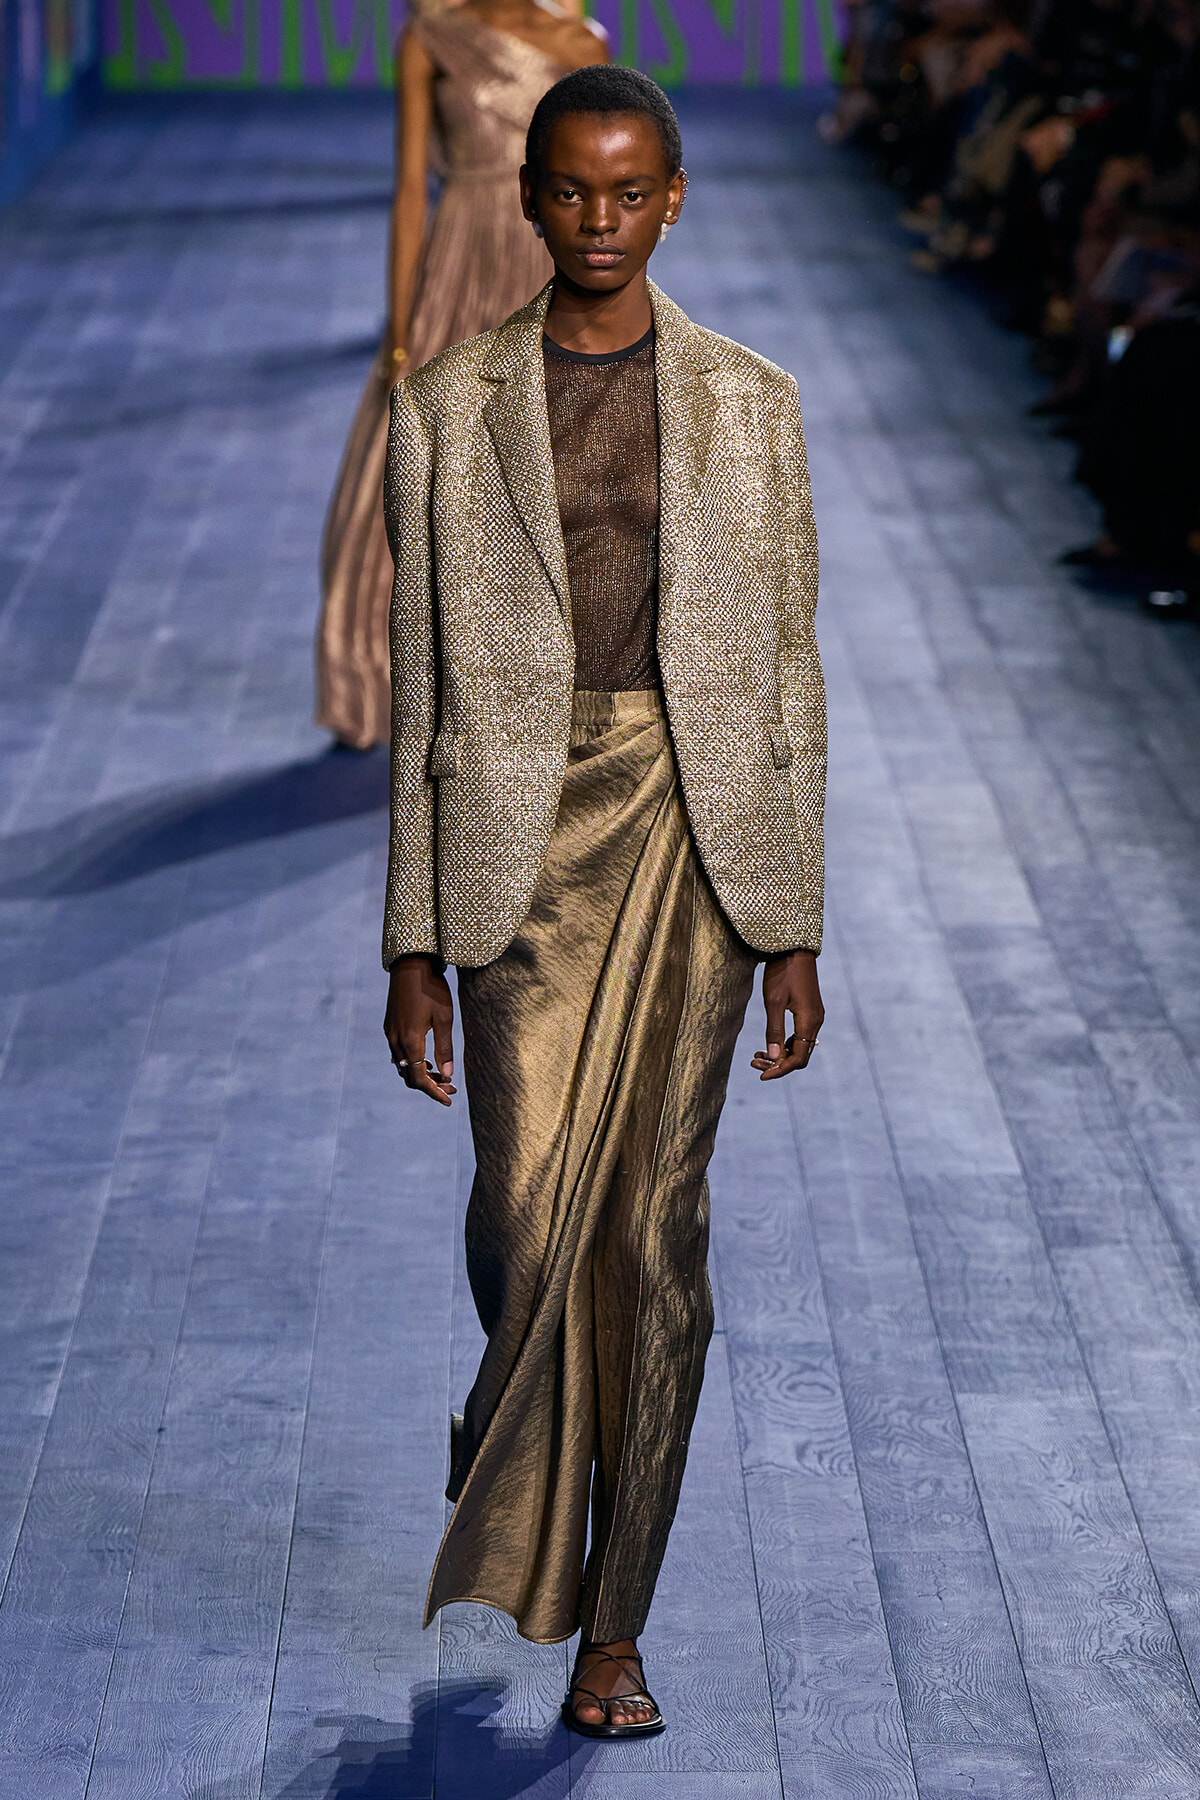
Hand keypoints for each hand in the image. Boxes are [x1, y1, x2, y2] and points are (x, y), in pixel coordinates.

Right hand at [384, 955, 455, 1105]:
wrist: (411, 965)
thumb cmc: (432, 989)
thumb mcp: (444, 1018)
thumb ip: (445, 1048)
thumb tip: (448, 1075)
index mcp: (411, 1041)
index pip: (419, 1079)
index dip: (434, 1092)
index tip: (449, 1100)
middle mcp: (396, 1041)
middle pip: (409, 1076)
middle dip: (430, 1086)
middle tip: (451, 1087)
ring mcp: (390, 1033)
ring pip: (403, 1066)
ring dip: (421, 1075)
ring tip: (442, 1075)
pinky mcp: (389, 1026)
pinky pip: (399, 1054)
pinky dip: (413, 1063)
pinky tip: (427, 1060)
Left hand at [751, 948, 823, 1080]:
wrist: (794, 948)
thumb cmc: (782, 972)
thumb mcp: (773, 1001)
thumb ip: (774, 1031)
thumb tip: (775, 1058)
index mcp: (809, 1021)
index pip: (798, 1059)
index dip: (780, 1070)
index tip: (761, 1075)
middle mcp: (816, 1021)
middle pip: (800, 1056)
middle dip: (778, 1064)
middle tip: (754, 1063)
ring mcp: (815, 1015)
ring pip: (801, 1046)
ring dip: (781, 1054)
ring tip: (758, 1055)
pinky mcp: (810, 1010)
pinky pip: (801, 1035)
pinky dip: (786, 1043)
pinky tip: (770, 1043)